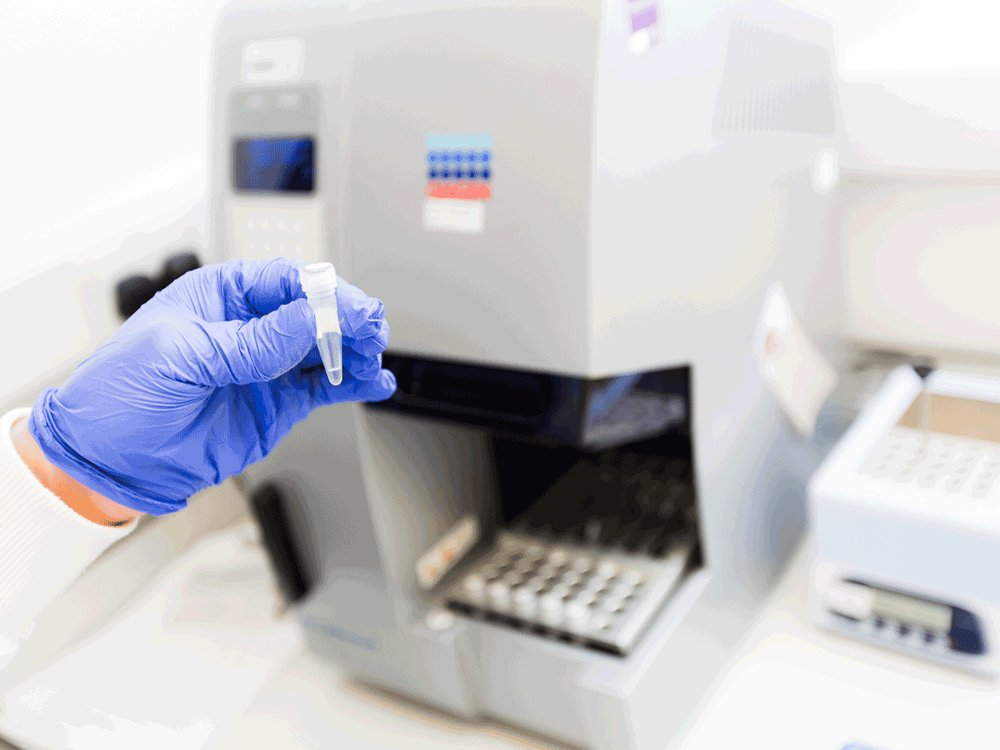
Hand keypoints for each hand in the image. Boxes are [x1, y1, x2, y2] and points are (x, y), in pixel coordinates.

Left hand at [29, 258, 395, 514]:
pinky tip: (373, 381)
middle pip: (314, 312)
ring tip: (373, 358)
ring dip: (354, 350)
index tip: (346, 308)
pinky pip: (322, 387)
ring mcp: (265, 367)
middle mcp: (248, 327)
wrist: (109, 462)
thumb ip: (250, 343)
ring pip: (325, 348)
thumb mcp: (182, 357)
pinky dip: (350, 384)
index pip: (284, 282)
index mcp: (220, 298)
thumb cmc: (121, 395)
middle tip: (371, 331)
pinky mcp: (276, 403)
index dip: (321, 292)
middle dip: (347, 319)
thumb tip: (308, 320)